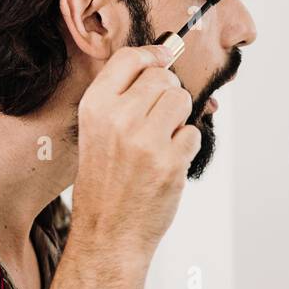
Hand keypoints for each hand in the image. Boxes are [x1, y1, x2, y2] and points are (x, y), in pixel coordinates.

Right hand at [71, 44, 199, 255]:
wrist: (108, 232)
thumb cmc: (105, 181)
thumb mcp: (96, 131)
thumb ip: (123, 97)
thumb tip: (164, 59)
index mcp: (95, 107)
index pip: (129, 58)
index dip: (152, 56)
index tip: (162, 60)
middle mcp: (119, 119)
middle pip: (163, 78)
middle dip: (168, 94)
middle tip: (157, 120)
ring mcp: (146, 141)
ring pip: (182, 100)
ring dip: (179, 118)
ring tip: (161, 141)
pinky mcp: (171, 162)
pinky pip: (193, 133)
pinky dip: (185, 146)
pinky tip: (166, 163)